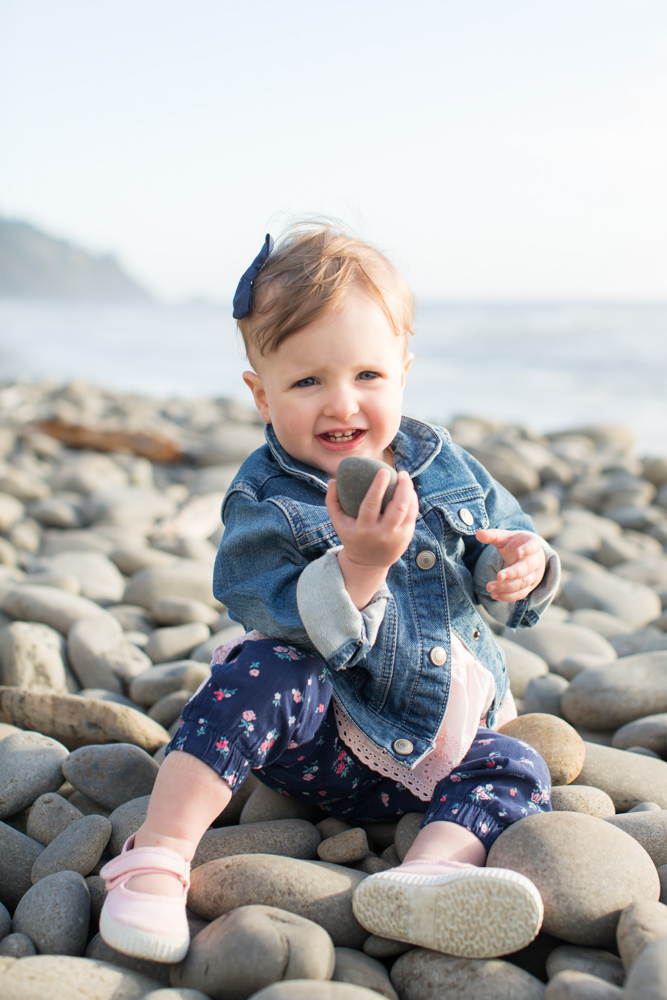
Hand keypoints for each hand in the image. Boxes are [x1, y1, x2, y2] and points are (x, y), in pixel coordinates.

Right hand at [326, 469, 417, 608]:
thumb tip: (332, 480)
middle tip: (400, 473)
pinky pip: (412, 515)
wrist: (367, 564)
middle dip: (402, 488)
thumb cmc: (352, 536)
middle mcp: (382, 534)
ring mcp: (396, 536)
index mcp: (363, 529)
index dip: (378, 487)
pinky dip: (412, 500)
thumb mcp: (338, 523)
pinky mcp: (406, 537)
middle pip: (398, 508)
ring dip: (410, 492)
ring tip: (404, 477)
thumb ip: (332, 501)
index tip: (383, 471)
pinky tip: (408, 490)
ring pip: (409, 511)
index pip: (371, 506)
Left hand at [476, 528, 545, 602]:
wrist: (526, 555)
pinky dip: (508, 596)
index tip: (517, 552)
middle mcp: (536, 561)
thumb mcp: (505, 537)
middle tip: (498, 576)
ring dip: (506, 587)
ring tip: (490, 587)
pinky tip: (495, 595)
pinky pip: (520, 594)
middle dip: (513, 573)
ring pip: (523, 583)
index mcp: (532, 544)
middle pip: (527, 568)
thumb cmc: (515, 544)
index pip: (533, 546)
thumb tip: (478, 533)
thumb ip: (493, 535)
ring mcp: (534, 575)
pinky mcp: (529, 587)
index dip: (527, 549)